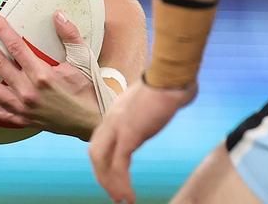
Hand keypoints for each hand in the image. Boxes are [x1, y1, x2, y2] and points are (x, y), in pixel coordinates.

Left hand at [0, 11, 100, 138]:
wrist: (91, 121)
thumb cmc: (88, 89)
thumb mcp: (83, 59)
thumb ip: (70, 36)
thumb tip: (58, 14)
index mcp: (43, 75)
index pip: (16, 47)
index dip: (2, 30)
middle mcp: (28, 91)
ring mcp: (22, 108)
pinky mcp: (21, 120)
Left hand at [89, 77, 196, 203]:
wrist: (172, 76)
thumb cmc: (168, 85)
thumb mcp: (151, 101)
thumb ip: (149, 110)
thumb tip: (160, 109)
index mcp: (115, 113)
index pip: (100, 140)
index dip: (103, 161)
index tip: (112, 176)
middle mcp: (111, 119)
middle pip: (95, 152)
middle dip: (102, 176)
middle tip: (114, 194)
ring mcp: (118, 126)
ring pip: (102, 161)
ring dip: (110, 183)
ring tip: (122, 200)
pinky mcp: (130, 133)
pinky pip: (119, 164)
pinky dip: (121, 183)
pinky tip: (129, 195)